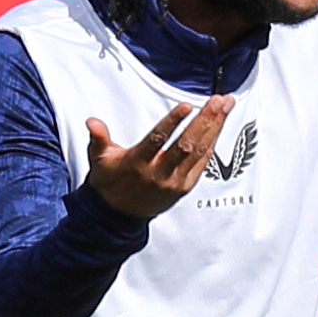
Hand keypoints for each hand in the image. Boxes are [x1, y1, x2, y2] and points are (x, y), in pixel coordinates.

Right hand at [85, 96, 230, 222]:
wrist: (119, 215)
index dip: (172, 123)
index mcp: (138, 163)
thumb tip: (92, 122)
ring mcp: (175, 182)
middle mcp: (159, 173)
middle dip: (205, 121)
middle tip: (218, 101)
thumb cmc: (110, 181)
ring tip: (225, 106)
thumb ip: (99, 139)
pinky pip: (203, 163)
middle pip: (187, 145)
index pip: (158, 140)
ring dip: (215, 128)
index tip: (186, 106)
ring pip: (200, 153)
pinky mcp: (185, 187)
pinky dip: (212, 143)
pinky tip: (220, 125)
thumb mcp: (99, 160)